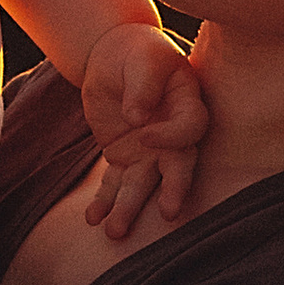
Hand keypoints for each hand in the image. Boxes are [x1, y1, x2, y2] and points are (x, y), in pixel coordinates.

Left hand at [80, 21, 208, 238]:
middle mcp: (173, 135)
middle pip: (178, 166)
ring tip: (115, 231)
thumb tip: (136, 116)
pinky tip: (93, 219)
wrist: (116, 57)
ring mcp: (149, 151)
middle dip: (173, 190)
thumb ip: (143, 84)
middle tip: (169, 213)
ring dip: (130, 208)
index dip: (171, 136)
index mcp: (187, 105)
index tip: (144, 134)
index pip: (190, 128)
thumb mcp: (143, 58)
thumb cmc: (138, 53)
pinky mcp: (124, 158)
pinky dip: (105, 202)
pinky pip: (116, 184)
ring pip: (143, 183)